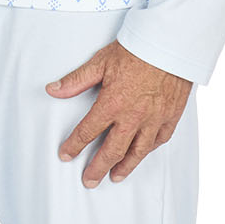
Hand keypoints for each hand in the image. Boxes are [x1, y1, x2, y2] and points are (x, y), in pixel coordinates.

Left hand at [45, 40, 192, 186]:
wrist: (171, 43)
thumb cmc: (137, 49)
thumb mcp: (101, 61)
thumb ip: (76, 80)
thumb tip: (53, 90)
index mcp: (112, 103)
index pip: (87, 131)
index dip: (74, 146)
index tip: (66, 155)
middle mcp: (133, 116)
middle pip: (112, 150)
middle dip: (98, 168)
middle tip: (89, 180)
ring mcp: (154, 119)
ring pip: (137, 151)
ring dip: (125, 167)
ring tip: (115, 177)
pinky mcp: (171, 116)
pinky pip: (159, 140)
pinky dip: (149, 150)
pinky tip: (143, 154)